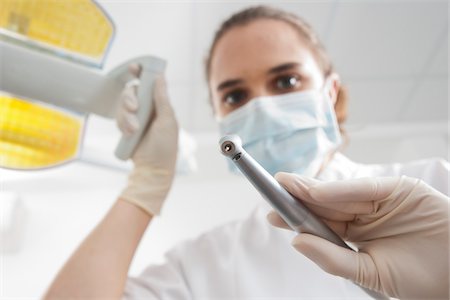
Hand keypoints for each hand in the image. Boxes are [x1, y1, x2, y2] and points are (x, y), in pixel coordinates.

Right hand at [117, 65, 177, 215]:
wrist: (152, 170)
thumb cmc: (164, 147)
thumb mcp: (167, 122)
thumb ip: (162, 100)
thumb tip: (160, 77)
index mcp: (161, 105)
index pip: (151, 83)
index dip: (142, 73)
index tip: (133, 67)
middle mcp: (148, 109)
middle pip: (132, 91)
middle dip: (130, 99)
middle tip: (134, 109)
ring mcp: (136, 118)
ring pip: (123, 105)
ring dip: (126, 116)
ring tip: (133, 130)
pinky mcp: (126, 127)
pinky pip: (118, 117)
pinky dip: (122, 124)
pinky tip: (128, 134)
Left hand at [268, 174, 448, 298]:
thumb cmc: (419, 277)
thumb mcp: (369, 272)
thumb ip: (334, 258)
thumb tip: (296, 242)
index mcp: (357, 235)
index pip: (321, 223)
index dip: (297, 217)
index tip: (272, 213)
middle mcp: (365, 214)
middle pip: (326, 204)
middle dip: (300, 198)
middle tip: (273, 191)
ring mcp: (381, 201)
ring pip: (340, 193)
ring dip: (313, 189)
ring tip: (287, 186)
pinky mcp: (399, 189)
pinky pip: (366, 189)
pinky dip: (341, 190)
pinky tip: (317, 192)